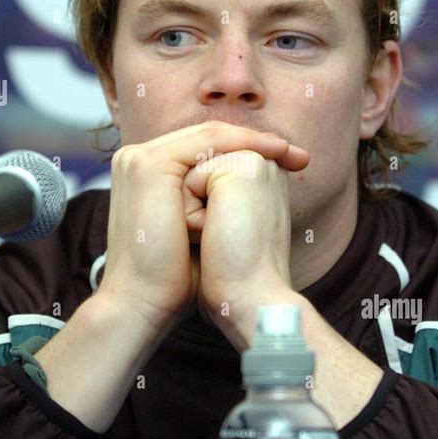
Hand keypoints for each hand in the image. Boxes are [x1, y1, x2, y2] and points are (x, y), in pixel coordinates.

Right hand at [97, 122, 302, 340]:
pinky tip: (271, 152)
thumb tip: (246, 194)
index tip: (288, 165)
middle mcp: (138, 160)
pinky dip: (241, 143)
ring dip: (253, 140)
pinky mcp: (149, 164)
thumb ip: (210, 203)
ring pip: (209, 136)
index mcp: (147, 174)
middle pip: (208, 138)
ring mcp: (140, 158)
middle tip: (298, 157)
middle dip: (256, 142)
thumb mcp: (197, 230)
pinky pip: (205, 141)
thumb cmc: (173, 278)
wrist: (143, 302)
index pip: (202, 149)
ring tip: (289, 152)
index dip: (246, 151)